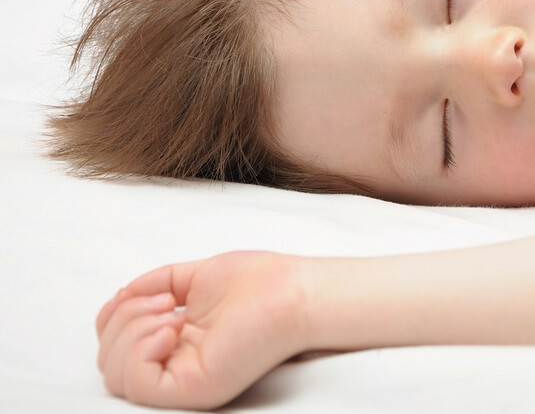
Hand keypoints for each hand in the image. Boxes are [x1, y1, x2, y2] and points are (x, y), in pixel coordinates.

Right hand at [96, 251, 307, 409]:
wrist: (294, 292)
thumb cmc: (260, 282)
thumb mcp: (194, 277)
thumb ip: (156, 285)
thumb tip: (120, 295)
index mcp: (177, 343)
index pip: (115, 346)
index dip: (114, 316)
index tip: (147, 293)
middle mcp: (177, 366)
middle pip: (108, 361)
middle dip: (122, 321)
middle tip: (166, 301)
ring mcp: (185, 381)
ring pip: (115, 375)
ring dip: (131, 331)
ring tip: (172, 312)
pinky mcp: (194, 389)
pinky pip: (138, 384)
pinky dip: (141, 349)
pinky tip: (174, 327)